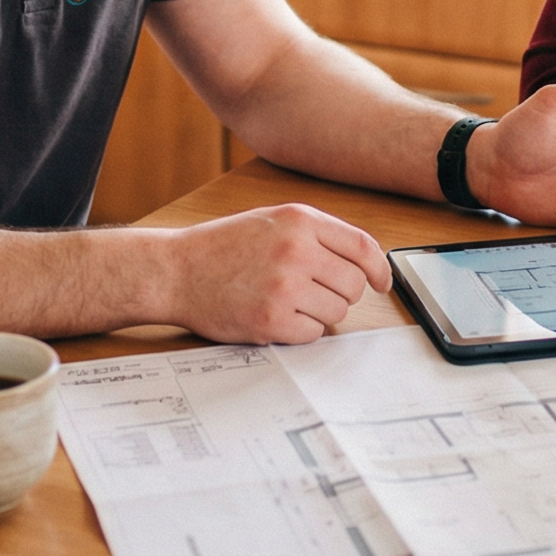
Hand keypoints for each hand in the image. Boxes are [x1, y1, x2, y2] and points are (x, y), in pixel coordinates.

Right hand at [158, 204, 391, 342]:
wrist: (175, 271)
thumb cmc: (221, 247)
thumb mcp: (271, 221)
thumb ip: (316, 235)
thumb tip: (363, 262)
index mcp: (299, 220)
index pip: (363, 247)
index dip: (379, 269)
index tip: (381, 283)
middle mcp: (296, 251)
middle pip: (353, 284)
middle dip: (340, 293)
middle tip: (313, 292)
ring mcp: (284, 287)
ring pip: (336, 311)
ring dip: (319, 313)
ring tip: (287, 301)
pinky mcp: (270, 321)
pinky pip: (312, 334)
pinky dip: (300, 330)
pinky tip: (276, 316)